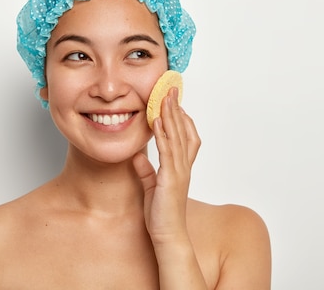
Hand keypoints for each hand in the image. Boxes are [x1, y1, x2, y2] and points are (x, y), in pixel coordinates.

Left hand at [133, 87, 200, 244]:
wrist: (168, 234)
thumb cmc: (161, 215)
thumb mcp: (151, 187)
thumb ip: (146, 171)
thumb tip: (137, 157)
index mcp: (181, 167)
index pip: (186, 136)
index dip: (182, 117)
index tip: (174, 101)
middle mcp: (183, 165)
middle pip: (184, 130)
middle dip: (177, 108)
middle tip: (171, 89)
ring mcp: (179, 170)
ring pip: (177, 136)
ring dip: (171, 115)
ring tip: (165, 96)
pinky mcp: (171, 177)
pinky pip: (168, 150)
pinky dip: (164, 134)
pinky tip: (157, 121)